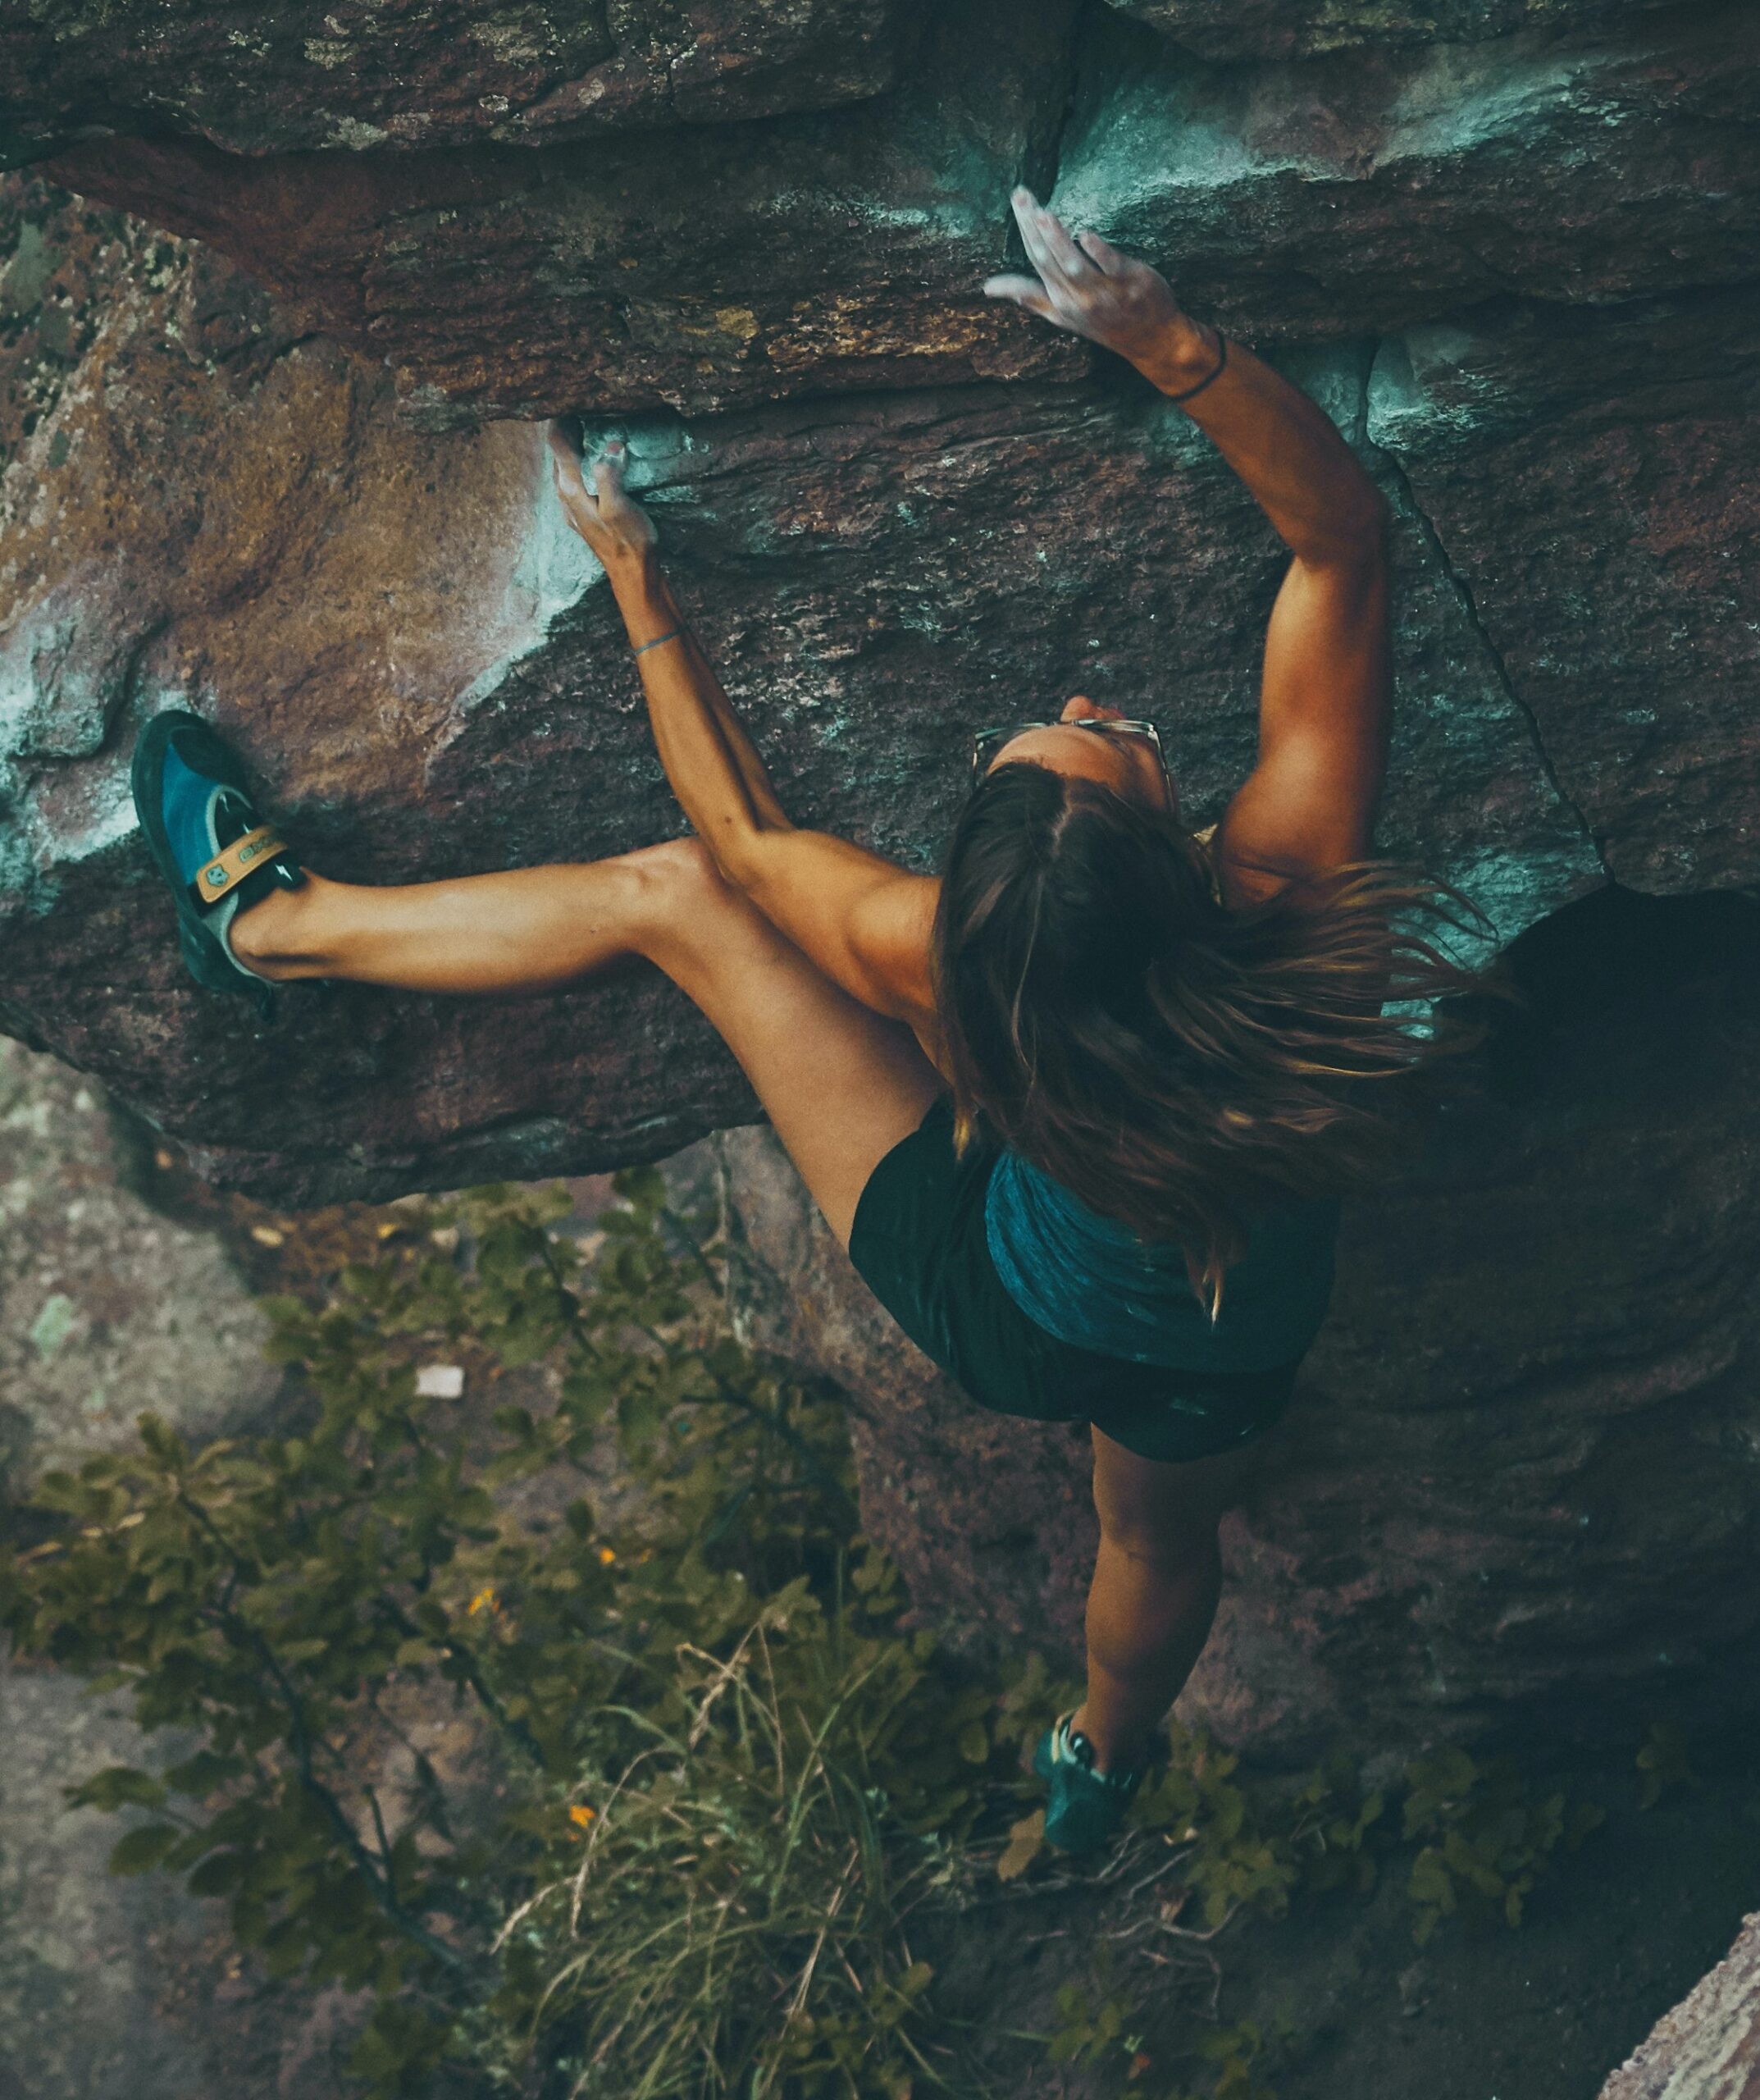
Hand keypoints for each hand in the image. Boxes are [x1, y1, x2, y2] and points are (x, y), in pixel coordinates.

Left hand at [547, 422, 658, 574]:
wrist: (632, 574)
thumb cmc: (629, 542)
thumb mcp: (619, 507)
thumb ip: (609, 474)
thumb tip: (610, 446)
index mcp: (571, 489)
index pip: (558, 445)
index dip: (563, 421)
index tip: (570, 401)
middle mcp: (565, 497)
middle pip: (558, 455)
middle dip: (566, 431)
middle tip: (579, 409)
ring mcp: (572, 508)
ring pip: (564, 468)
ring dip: (572, 448)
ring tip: (584, 429)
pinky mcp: (582, 515)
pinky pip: (573, 481)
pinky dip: (579, 465)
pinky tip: (591, 463)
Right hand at [982, 187, 1207, 382]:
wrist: (1151, 341)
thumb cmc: (1106, 324)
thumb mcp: (1062, 316)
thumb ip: (1030, 297)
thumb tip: (990, 288)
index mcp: (1059, 300)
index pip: (1036, 260)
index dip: (1025, 230)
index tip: (1017, 201)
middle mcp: (1077, 298)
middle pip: (1049, 259)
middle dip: (1032, 227)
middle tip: (1021, 195)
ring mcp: (1103, 293)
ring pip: (1074, 265)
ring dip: (1057, 240)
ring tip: (1042, 213)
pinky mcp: (1129, 284)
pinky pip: (1110, 267)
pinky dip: (1098, 252)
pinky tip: (1086, 234)